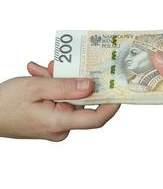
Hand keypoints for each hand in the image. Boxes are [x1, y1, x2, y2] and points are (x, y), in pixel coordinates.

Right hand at [0, 61, 119, 140]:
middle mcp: (61, 127)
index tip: (119, 88)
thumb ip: (65, 86)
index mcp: (59, 123)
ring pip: (68, 98)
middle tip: (61, 66)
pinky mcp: (50, 119)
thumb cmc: (3, 104)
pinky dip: (52, 88)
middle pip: (81, 102)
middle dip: (74, 81)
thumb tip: (91, 85)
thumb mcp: (35, 88)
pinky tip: (39, 75)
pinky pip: (59, 101)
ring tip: (43, 69)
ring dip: (59, 81)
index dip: (111, 104)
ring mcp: (55, 125)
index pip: (96, 118)